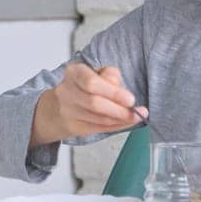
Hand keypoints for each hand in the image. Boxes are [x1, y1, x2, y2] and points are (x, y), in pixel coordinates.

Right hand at [29, 63, 146, 145]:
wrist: (62, 104)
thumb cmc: (85, 86)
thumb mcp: (98, 72)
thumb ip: (110, 76)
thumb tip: (122, 93)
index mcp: (74, 72)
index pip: (91, 82)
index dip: (113, 92)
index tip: (131, 99)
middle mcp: (67, 92)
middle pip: (94, 103)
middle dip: (120, 110)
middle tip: (138, 112)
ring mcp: (68, 111)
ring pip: (99, 119)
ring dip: (121, 120)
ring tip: (136, 117)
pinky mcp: (73, 126)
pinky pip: (99, 128)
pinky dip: (116, 126)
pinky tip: (126, 122)